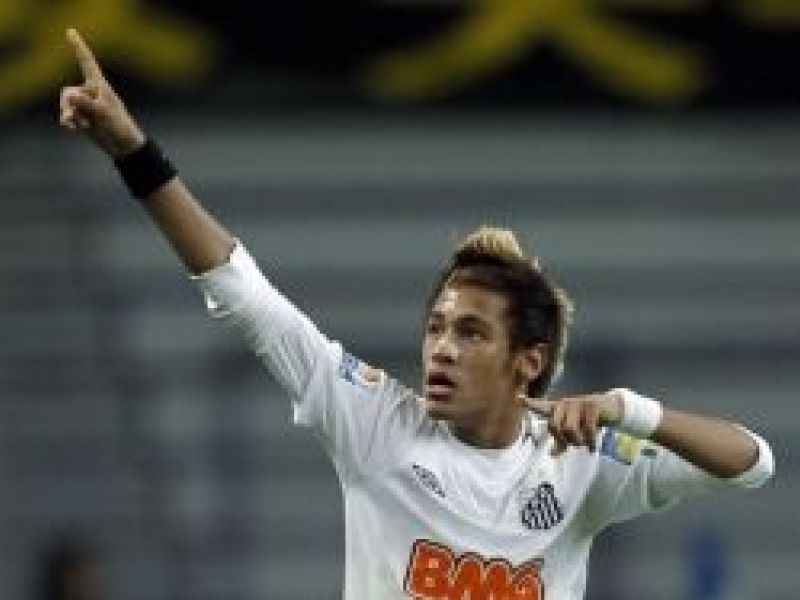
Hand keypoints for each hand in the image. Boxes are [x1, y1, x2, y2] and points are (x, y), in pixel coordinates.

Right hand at [59, 28, 145, 157]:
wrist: (123, 146)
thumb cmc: (119, 127)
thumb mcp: (103, 114)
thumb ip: (85, 104)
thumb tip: (68, 97)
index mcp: (100, 85)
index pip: (87, 62)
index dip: (78, 47)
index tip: (70, 31)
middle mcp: (91, 92)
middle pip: (68, 92)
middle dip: (71, 105)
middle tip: (84, 119)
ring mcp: (86, 104)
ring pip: (66, 104)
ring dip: (71, 115)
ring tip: (83, 125)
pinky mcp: (82, 116)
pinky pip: (66, 114)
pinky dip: (68, 121)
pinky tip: (73, 129)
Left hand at [521, 391, 622, 455]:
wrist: (611, 407)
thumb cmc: (586, 420)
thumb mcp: (573, 430)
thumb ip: (561, 440)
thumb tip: (551, 454)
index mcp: (557, 408)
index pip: (541, 406)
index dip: (530, 404)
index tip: (519, 399)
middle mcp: (565, 404)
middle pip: (554, 425)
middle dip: (562, 440)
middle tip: (571, 445)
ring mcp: (578, 403)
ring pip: (570, 429)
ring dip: (577, 441)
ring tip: (583, 444)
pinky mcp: (592, 406)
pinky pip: (588, 429)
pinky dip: (590, 441)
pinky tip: (592, 447)